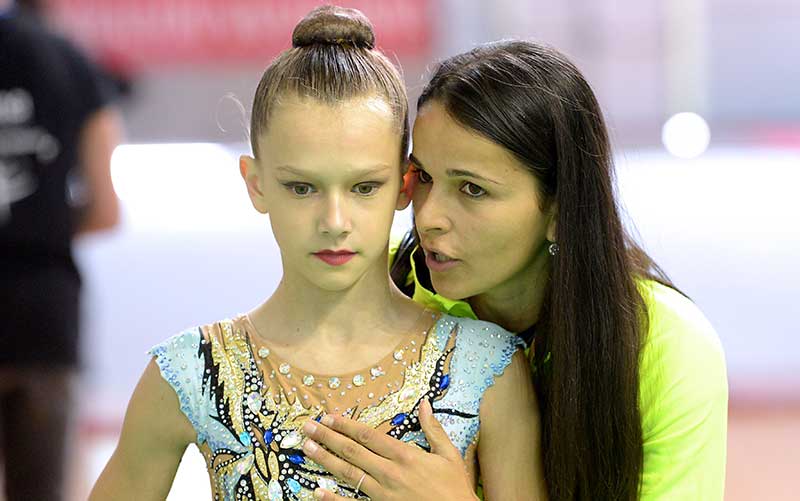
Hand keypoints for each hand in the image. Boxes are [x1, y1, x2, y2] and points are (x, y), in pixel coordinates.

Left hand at [302, 400, 477, 500]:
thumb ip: (434, 429)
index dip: (347, 425)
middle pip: (352, 452)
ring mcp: (383, 495)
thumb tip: (424, 403)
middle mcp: (390, 473)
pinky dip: (334, 499)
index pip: (369, 436)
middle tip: (307, 427)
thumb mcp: (450, 456)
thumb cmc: (455, 489)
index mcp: (405, 456)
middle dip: (328, 437)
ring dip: (326, 460)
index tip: (329, 417)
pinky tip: (318, 491)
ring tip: (307, 448)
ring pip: (349, 474)